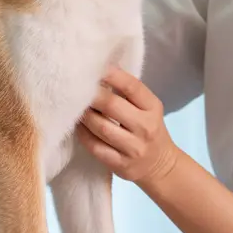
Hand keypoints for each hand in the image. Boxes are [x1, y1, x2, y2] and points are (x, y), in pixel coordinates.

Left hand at [77, 66, 178, 186]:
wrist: (160, 164)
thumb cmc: (148, 128)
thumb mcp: (147, 108)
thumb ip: (128, 93)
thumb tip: (99, 70)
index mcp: (152, 108)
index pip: (131, 87)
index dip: (111, 75)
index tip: (94, 67)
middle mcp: (145, 127)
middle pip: (111, 106)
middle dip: (91, 95)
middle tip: (76, 87)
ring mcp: (134, 148)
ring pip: (101, 127)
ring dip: (84, 115)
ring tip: (72, 106)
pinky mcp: (121, 165)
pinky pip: (96, 147)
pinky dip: (83, 135)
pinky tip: (78, 127)